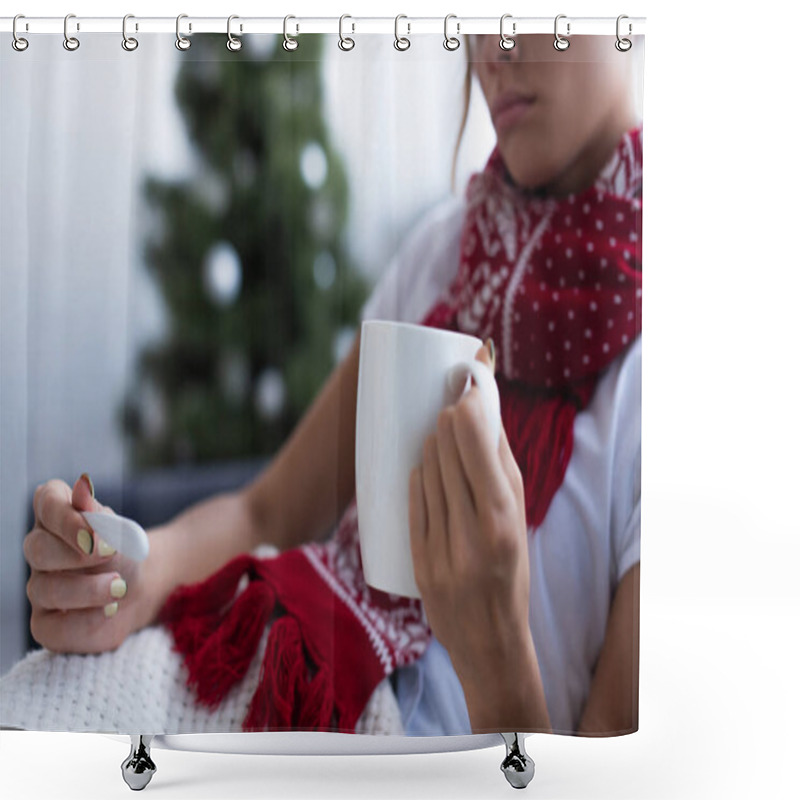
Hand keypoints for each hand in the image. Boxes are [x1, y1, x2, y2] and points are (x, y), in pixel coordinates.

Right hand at [24, 474, 155, 652]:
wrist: (141, 586)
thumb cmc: (125, 550)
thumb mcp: (120, 531)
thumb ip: (98, 514)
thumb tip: (82, 486)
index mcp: (54, 513)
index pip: (47, 503)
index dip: (67, 518)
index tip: (94, 535)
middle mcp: (40, 549)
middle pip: (37, 549)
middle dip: (75, 555)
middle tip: (110, 555)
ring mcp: (39, 587)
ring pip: (45, 590)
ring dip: (87, 590)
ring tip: (119, 587)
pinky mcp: (46, 624)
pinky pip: (52, 628)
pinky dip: (86, 621)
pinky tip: (109, 611)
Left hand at [408, 342, 532, 687]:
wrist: (490, 640)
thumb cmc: (512, 570)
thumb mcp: (519, 518)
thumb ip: (501, 465)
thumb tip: (484, 407)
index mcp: (504, 516)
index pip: (473, 438)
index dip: (468, 398)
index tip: (467, 373)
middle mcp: (471, 531)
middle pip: (444, 445)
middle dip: (449, 416)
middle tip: (453, 405)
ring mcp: (440, 548)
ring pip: (424, 466)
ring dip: (433, 443)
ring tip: (441, 437)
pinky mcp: (417, 562)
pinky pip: (412, 498)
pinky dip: (418, 476)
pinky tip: (425, 467)